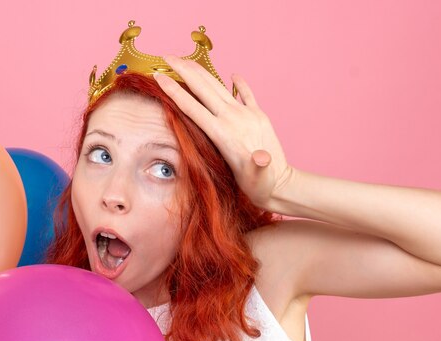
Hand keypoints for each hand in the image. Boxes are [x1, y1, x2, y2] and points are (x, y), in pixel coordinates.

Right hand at [153, 55, 291, 210]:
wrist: (281, 183)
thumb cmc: (260, 184)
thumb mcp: (254, 177)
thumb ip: (256, 164)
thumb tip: (262, 158)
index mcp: (223, 133)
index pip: (192, 107)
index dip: (174, 90)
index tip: (159, 76)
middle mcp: (234, 118)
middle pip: (203, 88)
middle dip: (183, 70)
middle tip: (167, 56)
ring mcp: (247, 114)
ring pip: (218, 86)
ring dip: (201, 71)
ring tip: (187, 61)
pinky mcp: (259, 116)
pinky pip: (246, 93)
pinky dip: (239, 83)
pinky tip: (233, 75)